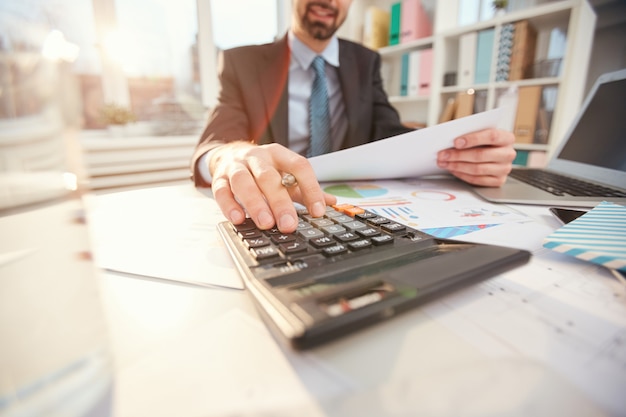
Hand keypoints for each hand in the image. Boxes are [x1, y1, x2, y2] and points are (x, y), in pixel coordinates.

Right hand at [209, 141, 336, 232]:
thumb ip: (304, 189)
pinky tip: (239, 219)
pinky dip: (229, 205)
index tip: (318, 211)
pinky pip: (222, 191)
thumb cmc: (262, 169)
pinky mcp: (219, 177)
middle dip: (280, 202)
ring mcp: (236, 166)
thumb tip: (330, 203)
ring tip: (265, 224)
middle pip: (269, 177)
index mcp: (278, 154)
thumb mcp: (284, 174)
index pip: (298, 166)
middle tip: (289, 224)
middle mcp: (257, 157)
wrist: (228, 153)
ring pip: (244, 182)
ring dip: (255, 204)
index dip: (310, 188)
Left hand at [436, 128, 515, 186]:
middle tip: (443, 154)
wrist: (493, 152)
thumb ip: (470, 134)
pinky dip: (462, 175)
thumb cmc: (485, 141)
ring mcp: (504, 169)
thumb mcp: (481, 133)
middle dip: (458, 155)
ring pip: (477, 169)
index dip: (473, 139)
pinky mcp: (498, 181)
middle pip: (481, 155)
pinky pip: (477, 180)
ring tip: (444, 162)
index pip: (491, 136)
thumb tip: (449, 141)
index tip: (456, 142)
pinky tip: (453, 169)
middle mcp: (508, 154)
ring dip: (457, 166)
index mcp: (507, 138)